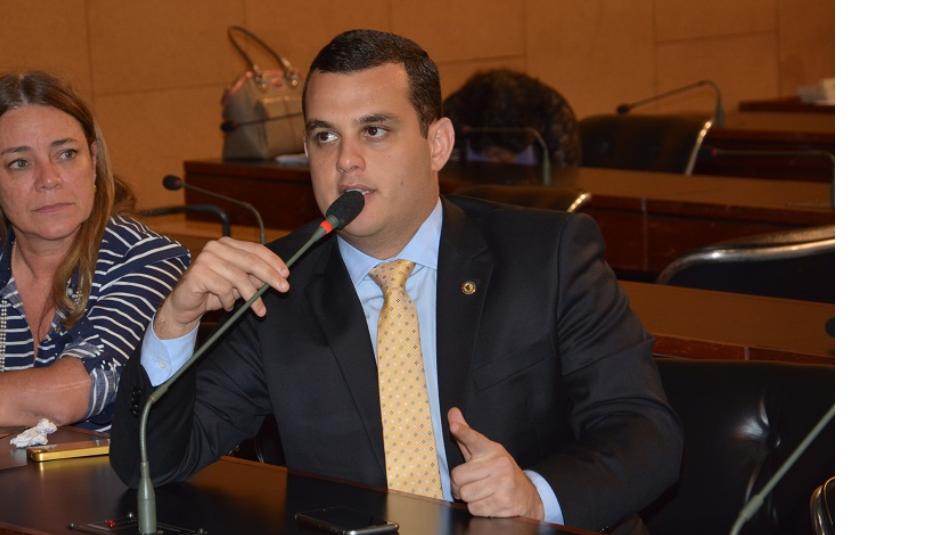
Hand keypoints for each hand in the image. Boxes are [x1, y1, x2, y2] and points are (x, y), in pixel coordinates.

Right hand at [154, 237, 288, 338]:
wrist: (185, 305)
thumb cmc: (213, 291)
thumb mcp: (240, 284)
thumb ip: (255, 278)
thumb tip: (278, 277)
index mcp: (227, 244)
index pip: (256, 249)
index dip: (273, 261)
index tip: (286, 274)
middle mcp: (215, 248)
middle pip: (251, 261)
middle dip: (270, 277)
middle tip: (284, 289)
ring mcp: (205, 259)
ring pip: (239, 277)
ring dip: (252, 296)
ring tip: (258, 310)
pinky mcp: (198, 273)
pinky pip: (224, 289)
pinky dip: (230, 300)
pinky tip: (227, 305)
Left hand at [447, 407, 543, 519]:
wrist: (527, 495)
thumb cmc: (499, 472)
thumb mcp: (484, 452)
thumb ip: (466, 436)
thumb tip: (452, 412)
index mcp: (492, 449)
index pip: (474, 439)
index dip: (463, 432)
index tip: (454, 427)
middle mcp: (498, 464)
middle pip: (458, 477)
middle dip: (460, 485)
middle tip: (471, 484)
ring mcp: (503, 483)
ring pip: (465, 495)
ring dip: (469, 498)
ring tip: (481, 493)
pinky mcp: (504, 502)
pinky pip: (474, 508)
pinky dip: (478, 508)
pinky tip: (488, 502)